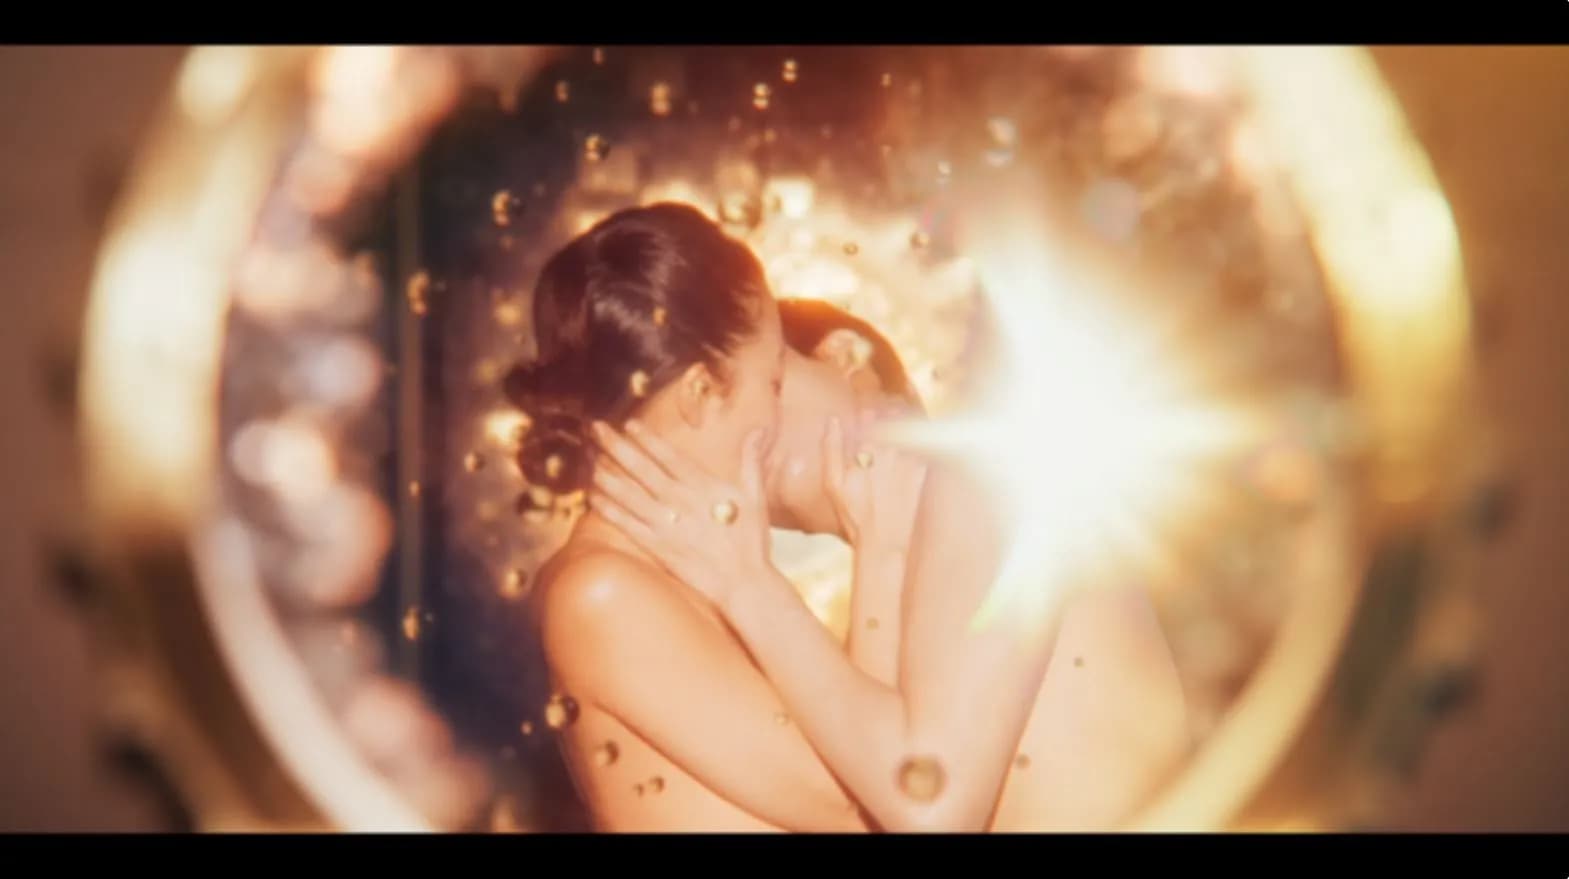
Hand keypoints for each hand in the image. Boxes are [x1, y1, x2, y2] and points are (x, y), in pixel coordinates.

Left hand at [588, 420, 776, 608]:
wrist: (743, 584)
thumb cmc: (750, 541)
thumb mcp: (754, 497)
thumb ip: (750, 461)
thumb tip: (757, 430)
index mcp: (704, 487)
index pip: (669, 456)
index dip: (647, 438)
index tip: (628, 424)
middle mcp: (681, 502)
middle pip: (642, 468)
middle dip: (617, 445)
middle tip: (597, 428)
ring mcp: (667, 526)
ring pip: (628, 494)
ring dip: (606, 474)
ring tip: (588, 458)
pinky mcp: (657, 548)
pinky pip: (627, 524)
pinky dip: (608, 509)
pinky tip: (593, 496)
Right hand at [822, 410, 928, 551]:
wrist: (885, 541)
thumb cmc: (855, 515)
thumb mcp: (833, 484)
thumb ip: (831, 449)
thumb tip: (832, 420)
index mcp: (865, 447)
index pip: (868, 414)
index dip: (868, 414)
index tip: (866, 419)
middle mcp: (888, 449)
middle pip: (892, 414)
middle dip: (888, 414)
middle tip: (886, 422)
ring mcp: (909, 458)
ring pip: (910, 425)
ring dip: (905, 423)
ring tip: (901, 432)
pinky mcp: (924, 469)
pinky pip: (926, 442)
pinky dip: (921, 439)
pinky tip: (915, 447)